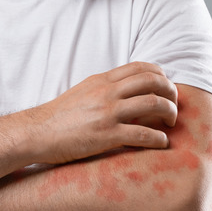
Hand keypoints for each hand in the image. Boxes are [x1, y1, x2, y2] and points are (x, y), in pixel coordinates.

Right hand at [29, 62, 177, 163]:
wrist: (37, 133)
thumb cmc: (60, 116)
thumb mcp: (84, 92)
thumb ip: (106, 88)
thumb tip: (128, 90)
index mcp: (103, 80)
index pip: (142, 67)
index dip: (161, 76)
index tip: (165, 90)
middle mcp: (108, 92)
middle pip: (154, 81)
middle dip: (171, 93)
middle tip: (174, 107)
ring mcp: (108, 113)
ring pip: (154, 104)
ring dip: (170, 114)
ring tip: (170, 125)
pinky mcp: (106, 135)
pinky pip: (143, 134)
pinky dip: (159, 139)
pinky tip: (160, 143)